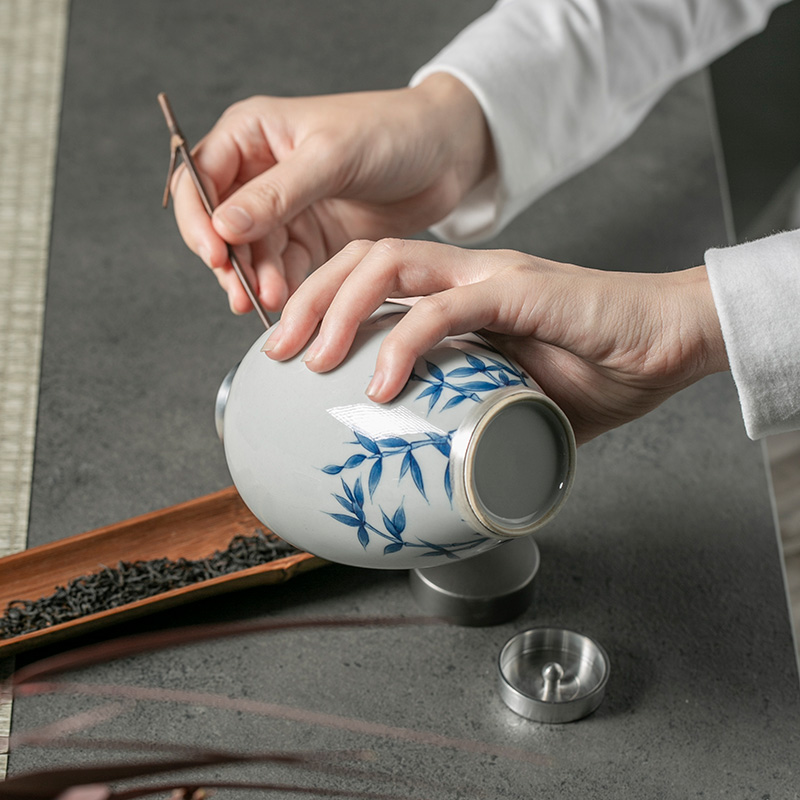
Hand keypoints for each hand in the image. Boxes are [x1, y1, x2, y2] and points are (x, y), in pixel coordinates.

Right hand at [171, 75, 492, 312]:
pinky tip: (287, 303)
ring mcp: (285, 208)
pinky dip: (281, 285)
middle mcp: (260, 171)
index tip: (216, 255)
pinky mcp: (310, 237)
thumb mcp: (331, 158)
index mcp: (251, 133)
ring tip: (273, 303)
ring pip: (250, 252)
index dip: (199, 220)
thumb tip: (223, 227)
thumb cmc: (392, 132)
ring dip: (256, 279)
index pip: (199, 179)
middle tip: (244, 295)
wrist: (445, 154)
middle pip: (219, 224)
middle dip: (229, 261)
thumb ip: (277, 194)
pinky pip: (282, 267)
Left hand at [263, 239, 728, 444]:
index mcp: (459, 293)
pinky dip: (405, 343)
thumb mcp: (515, 400)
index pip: (371, 277)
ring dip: (340, 310)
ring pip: (390, 265)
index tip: (293, 352)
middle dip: (309, 300)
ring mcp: (491, 277)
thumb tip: (443, 465)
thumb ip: (476, 416)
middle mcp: (466, 274)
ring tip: (314, 363)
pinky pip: (448, 307)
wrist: (669, 341)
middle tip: (278, 354)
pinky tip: (381, 384)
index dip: (322, 305)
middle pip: (363, 259)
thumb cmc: (599, 369)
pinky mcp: (522, 290)